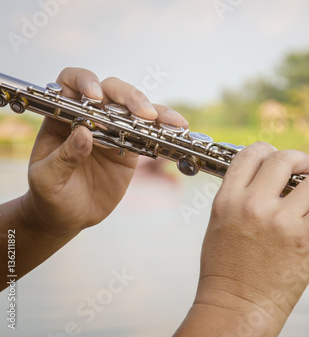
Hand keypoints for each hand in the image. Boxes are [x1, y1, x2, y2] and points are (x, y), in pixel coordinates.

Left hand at [21, 67, 187, 237]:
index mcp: (62, 117)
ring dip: (153, 111)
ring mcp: (113, 130)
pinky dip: (164, 128)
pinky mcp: (131, 147)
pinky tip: (177, 127)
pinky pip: (149, 132)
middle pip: (111, 90)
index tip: (95, 97)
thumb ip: (64, 156)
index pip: (72, 83)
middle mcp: (89, 117)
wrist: (68, 217)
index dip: (84, 81)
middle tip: (143, 114)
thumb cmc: (49, 195)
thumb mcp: (47, 179)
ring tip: (168, 122)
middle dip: (129, 97)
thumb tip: (84, 133)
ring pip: (134, 108)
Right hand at [188, 142, 308, 333]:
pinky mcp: (304, 238)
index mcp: (227, 200)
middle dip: (300, 158)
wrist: (237, 306)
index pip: (249, 156)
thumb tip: (262, 184)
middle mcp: (252, 205)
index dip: (267, 150)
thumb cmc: (227, 272)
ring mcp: (279, 220)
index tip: (278, 156)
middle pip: (282, 159)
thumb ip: (238, 200)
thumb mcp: (221, 226)